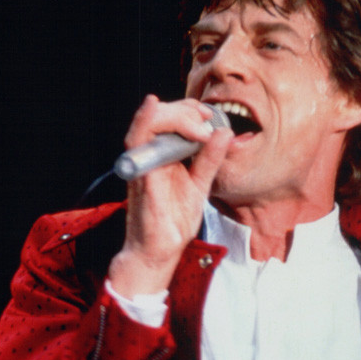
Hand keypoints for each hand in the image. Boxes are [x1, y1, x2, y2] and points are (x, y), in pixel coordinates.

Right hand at [108, 95, 233, 297]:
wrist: (160, 251)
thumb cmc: (174, 220)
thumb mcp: (200, 184)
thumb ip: (209, 159)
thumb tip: (224, 132)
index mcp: (162, 156)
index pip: (169, 119)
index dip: (187, 109)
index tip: (207, 114)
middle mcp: (149, 157)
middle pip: (158, 115)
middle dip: (183, 110)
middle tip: (204, 119)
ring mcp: (142, 165)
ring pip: (146, 123)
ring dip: (174, 116)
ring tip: (198, 127)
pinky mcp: (140, 176)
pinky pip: (136, 143)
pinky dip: (145, 122)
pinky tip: (153, 108)